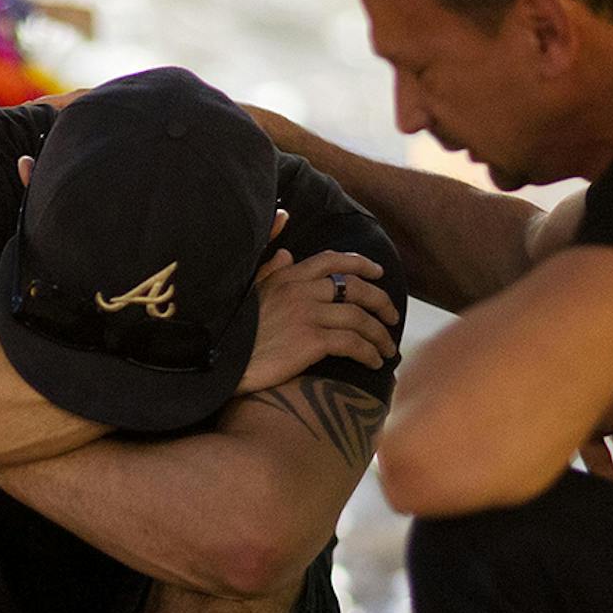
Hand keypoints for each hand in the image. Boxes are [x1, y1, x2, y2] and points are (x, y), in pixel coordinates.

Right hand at [236, 250, 399, 394]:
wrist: (221, 361)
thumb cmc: (233, 331)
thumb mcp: (249, 291)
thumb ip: (270, 268)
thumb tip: (285, 250)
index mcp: (288, 276)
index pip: (332, 261)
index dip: (361, 264)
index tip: (378, 272)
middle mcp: (301, 291)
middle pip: (356, 288)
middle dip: (381, 301)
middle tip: (392, 316)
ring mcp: (307, 315)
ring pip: (360, 318)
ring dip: (380, 334)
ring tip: (387, 348)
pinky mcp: (311, 341)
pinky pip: (353, 343)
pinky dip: (369, 352)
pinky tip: (375, 362)